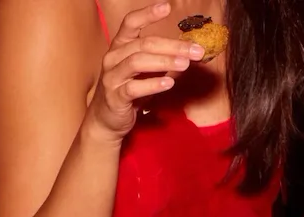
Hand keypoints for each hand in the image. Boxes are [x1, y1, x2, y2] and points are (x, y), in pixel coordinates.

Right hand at [86, 2, 204, 142]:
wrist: (107, 118)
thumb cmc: (129, 89)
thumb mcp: (145, 71)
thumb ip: (162, 59)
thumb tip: (191, 51)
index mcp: (120, 46)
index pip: (130, 23)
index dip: (148, 14)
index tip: (167, 6)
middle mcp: (113, 57)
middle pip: (144, 44)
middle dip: (172, 45)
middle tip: (196, 50)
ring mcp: (112, 77)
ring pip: (137, 62)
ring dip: (164, 61)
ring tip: (185, 64)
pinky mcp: (115, 96)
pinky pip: (134, 88)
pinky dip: (152, 84)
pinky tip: (169, 82)